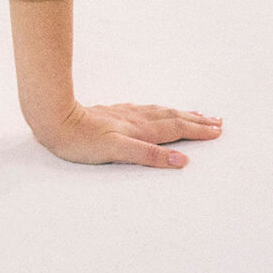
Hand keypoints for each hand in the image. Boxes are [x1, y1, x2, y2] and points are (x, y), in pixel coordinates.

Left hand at [29, 101, 223, 167]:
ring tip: (195, 113)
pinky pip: (145, 111)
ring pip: (159, 112)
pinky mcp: (112, 113)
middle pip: (172, 117)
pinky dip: (159, 112)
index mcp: (139, 129)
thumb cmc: (82, 141)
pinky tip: (155, 112)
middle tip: (217, 120)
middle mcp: (135, 119)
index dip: (197, 131)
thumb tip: (182, 162)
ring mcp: (124, 115)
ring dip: (180, 113)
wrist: (54, 120)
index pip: (175, 129)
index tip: (218, 131)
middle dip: (195, 120)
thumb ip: (148, 156)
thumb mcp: (117, 152)